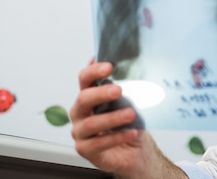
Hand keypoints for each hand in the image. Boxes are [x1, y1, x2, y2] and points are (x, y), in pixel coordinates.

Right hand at [70, 62, 185, 178]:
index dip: (94, 71)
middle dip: (101, 93)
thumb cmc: (129, 122)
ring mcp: (80, 132)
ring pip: (91, 123)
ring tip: (131, 114)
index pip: (85, 79)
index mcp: (89, 95)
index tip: (109, 67)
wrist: (135, 149)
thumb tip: (135, 68)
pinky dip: (118, 137)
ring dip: (113, 117)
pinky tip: (132, 132)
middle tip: (119, 90)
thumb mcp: (130, 102)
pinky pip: (99, 143)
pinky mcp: (85, 149)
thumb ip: (126, 86)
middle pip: (83, 99)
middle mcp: (80, 112)